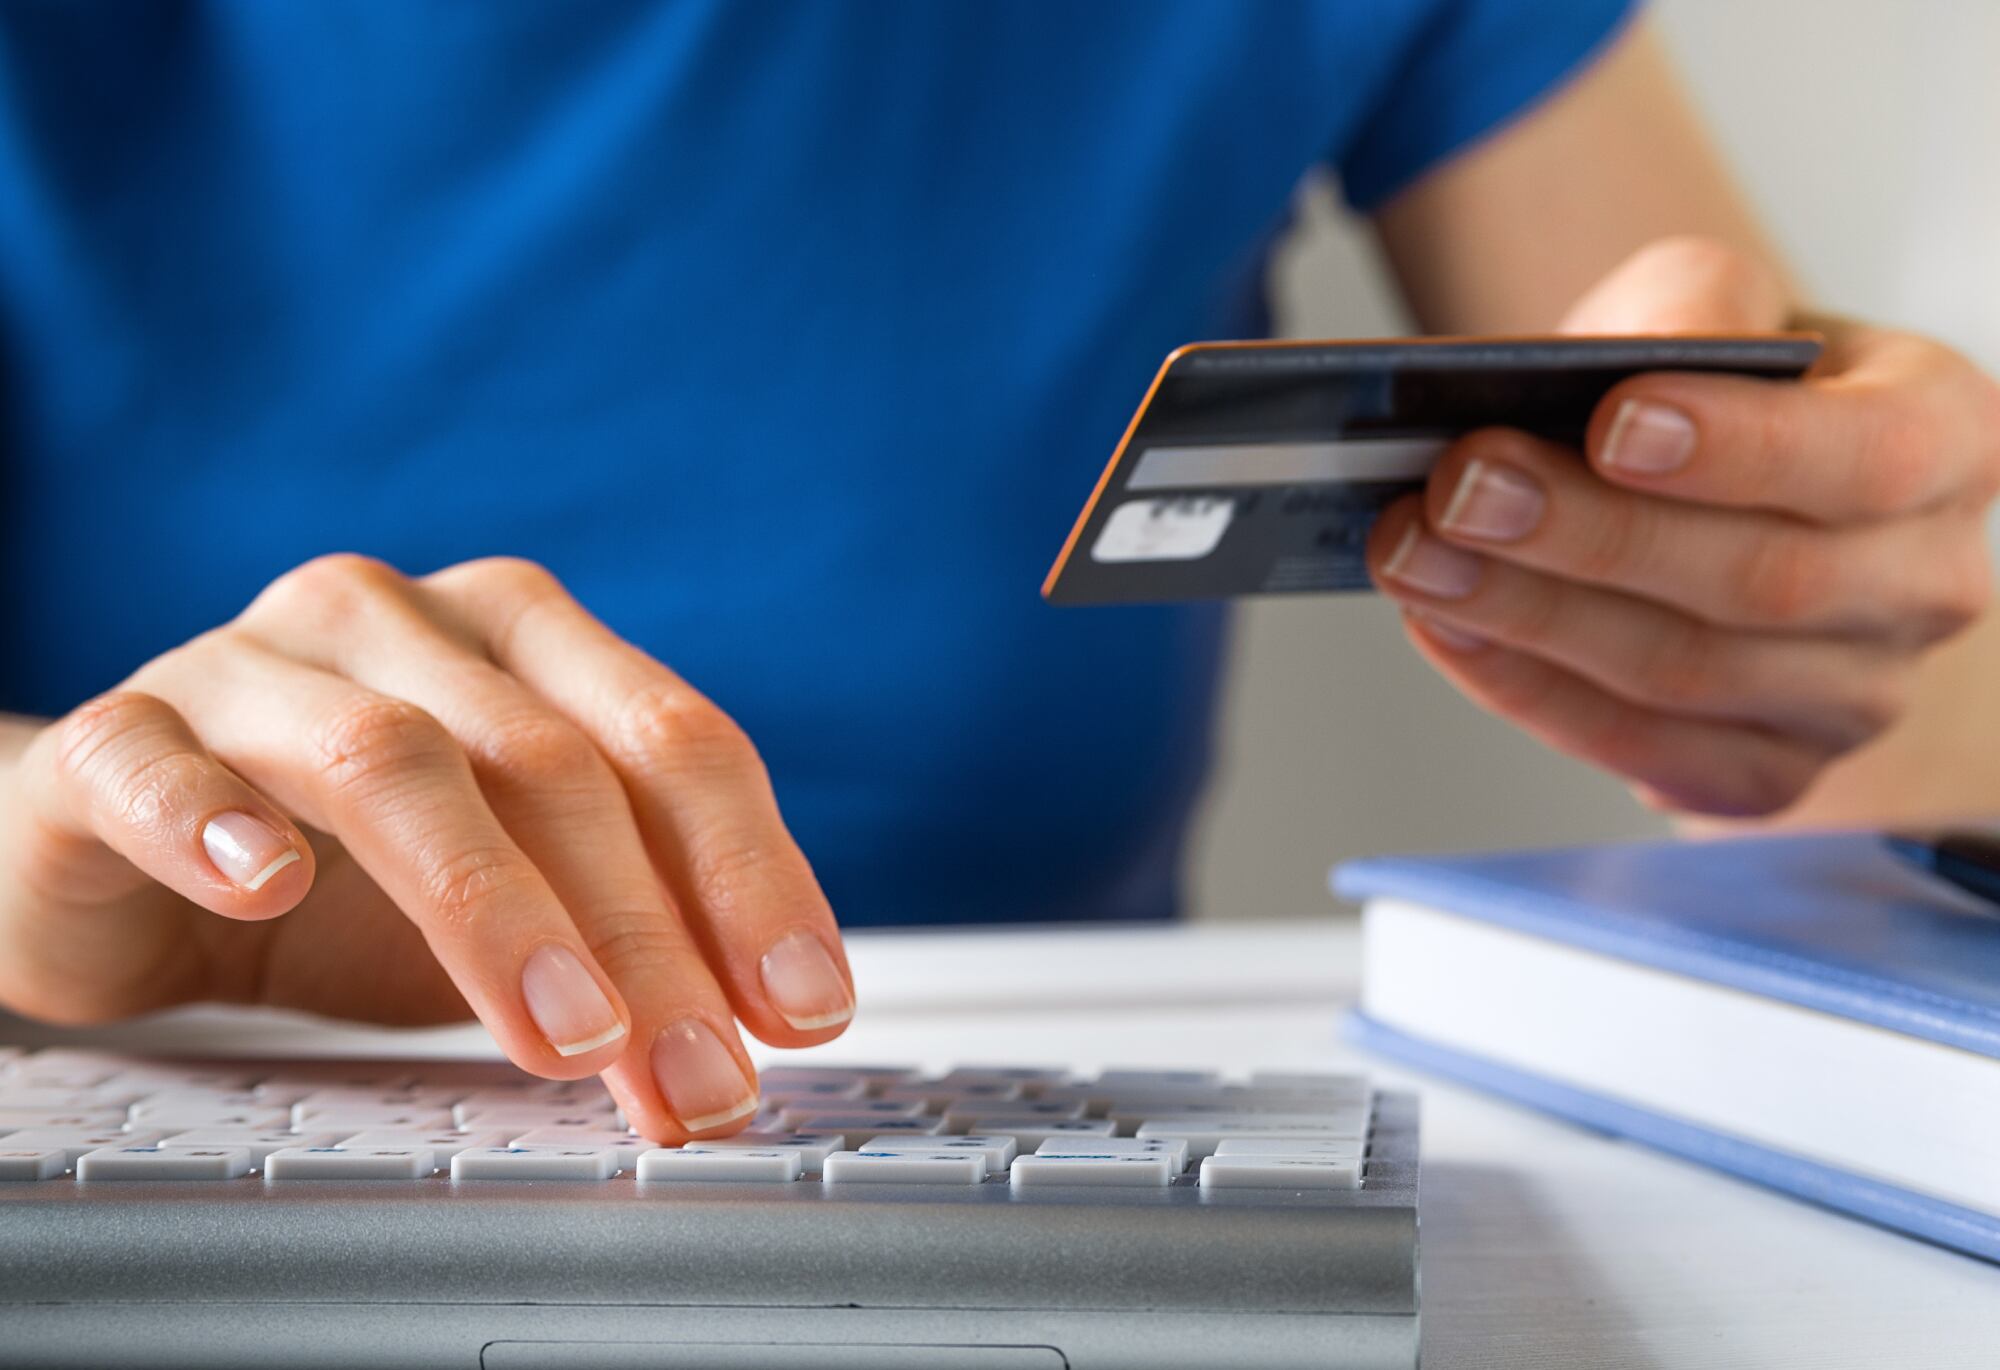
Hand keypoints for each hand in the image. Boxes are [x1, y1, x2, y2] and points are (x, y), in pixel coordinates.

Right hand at [0, 555, 853, 1139]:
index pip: (674, 741)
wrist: (123, 858)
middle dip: (646, 934)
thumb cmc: (347, 875)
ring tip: (564, 1033)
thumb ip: (626, 930)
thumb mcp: (520, 901)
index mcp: (525, 639)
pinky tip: (268, 886)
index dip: (752, 875)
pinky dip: (215, 820)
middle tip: (696, 1072)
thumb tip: (758, 1027)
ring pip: (390, 758)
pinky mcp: (117, 736)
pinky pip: (156, 763)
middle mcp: (400, 624)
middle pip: (554, 762)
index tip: (804, 1007)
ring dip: (492, 905)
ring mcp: (254, 666)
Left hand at [1367, 237, 1999, 816]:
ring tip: (1414, 554)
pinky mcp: (1765, 772)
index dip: (1736, 448)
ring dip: (1527, 616)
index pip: (1867, 457)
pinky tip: (1444, 626)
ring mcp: (1854, 698)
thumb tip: (1617, 367)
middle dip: (1588, 535)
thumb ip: (1689, 305)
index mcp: (1949, 440)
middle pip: (1759, 582)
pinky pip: (1641, 748)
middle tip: (1458, 487)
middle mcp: (1925, 583)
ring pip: (1685, 675)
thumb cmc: (1718, 391)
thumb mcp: (1715, 305)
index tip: (1608, 422)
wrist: (1711, 493)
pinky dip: (1525, 688)